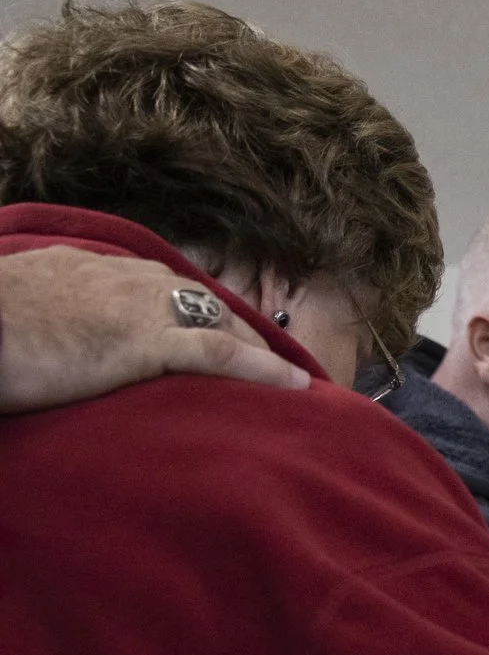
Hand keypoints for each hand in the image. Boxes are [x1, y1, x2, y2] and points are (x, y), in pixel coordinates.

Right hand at [0, 247, 306, 414]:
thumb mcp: (29, 302)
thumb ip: (60, 309)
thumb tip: (66, 328)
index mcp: (98, 269)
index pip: (165, 285)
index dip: (198, 310)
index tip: (222, 331)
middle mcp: (129, 279)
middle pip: (202, 300)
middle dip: (238, 328)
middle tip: (266, 359)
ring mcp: (141, 308)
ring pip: (220, 322)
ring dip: (258, 349)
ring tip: (286, 378)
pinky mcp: (145, 342)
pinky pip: (218, 353)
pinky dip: (262, 367)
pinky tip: (294, 385)